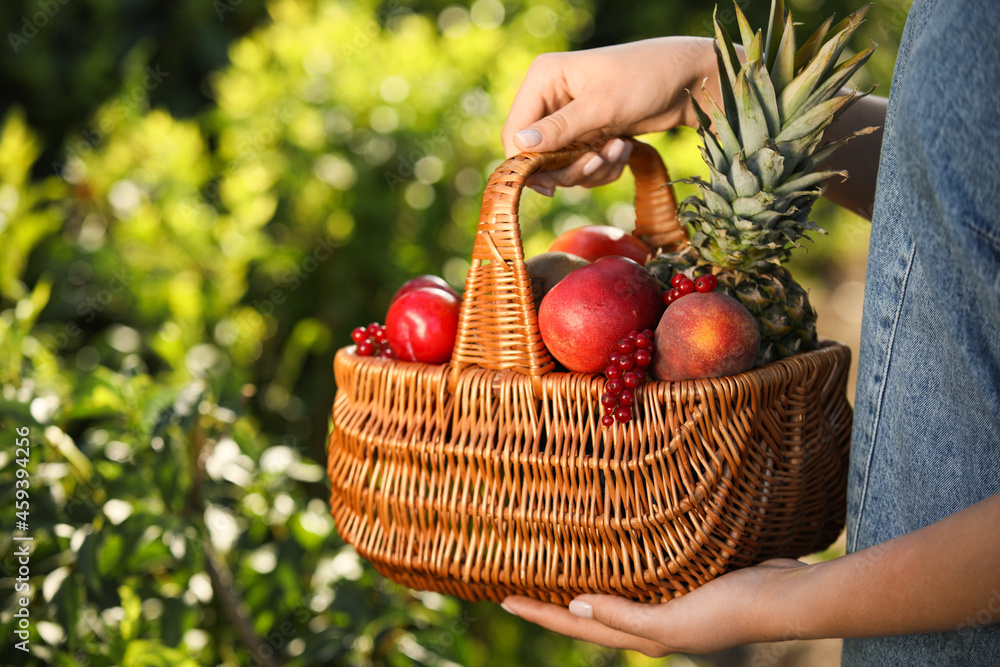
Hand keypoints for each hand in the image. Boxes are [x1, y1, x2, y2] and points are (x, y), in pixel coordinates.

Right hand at [500, 36, 718, 194]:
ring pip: (562, 167)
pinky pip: (582, 166)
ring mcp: (570, 118)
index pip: (516, 132)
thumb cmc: (646, 78)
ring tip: (619, 148)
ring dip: (593, 167)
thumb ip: (560, 129)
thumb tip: (519, 146)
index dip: (527, 164)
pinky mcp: (587, 134)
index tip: (549, 188)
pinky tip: (624, 147)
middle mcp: (550, 98)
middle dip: (570, 167)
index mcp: (544, 78)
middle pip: (538, 156)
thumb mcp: (602, 105)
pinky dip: (604, 166)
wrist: (688, 80)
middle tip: (597, 161)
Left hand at [501, 559, 806, 656]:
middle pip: (587, 614)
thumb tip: (574, 608)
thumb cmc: (731, 609)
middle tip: (518, 582)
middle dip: (552, 603)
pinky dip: (617, 568)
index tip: (502, 598)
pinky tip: (612, 552)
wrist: (785, 596)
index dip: (540, 614)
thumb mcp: (673, 621)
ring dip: (582, 584)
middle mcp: (649, 624)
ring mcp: (668, 604)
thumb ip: (624, 616)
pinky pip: (638, 576)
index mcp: (644, 636)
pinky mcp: (684, 582)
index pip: (578, 627)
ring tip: (555, 567)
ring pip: (611, 594)